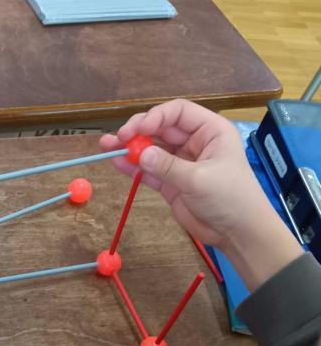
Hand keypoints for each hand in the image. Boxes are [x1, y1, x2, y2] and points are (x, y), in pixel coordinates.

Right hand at [101, 99, 301, 289]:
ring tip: (107, 148)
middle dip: (138, 132)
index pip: (178, 112)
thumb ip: (168, 166)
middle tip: (118, 139)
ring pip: (152, 149)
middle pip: (161, 129)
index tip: (137, 129)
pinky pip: (150, 171)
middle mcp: (195, 142)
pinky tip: (117, 163)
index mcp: (210, 131)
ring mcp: (181, 163)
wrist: (238, 232)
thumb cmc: (230, 198)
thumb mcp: (200, 179)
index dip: (155, 116)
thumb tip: (140, 154)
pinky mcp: (172, 183)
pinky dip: (134, 168)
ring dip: (131, 148)